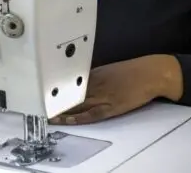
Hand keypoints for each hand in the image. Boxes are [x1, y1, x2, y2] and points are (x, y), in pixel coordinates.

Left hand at [49, 55, 181, 125]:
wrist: (152, 73)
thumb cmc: (134, 71)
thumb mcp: (111, 69)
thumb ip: (95, 75)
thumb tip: (82, 81)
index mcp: (96, 73)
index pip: (71, 81)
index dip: (57, 89)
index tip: (43, 93)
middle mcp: (96, 83)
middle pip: (71, 93)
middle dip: (55, 100)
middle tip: (39, 106)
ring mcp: (103, 95)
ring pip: (78, 105)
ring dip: (62, 111)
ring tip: (47, 116)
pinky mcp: (111, 106)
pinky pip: (91, 114)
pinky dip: (78, 118)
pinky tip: (67, 120)